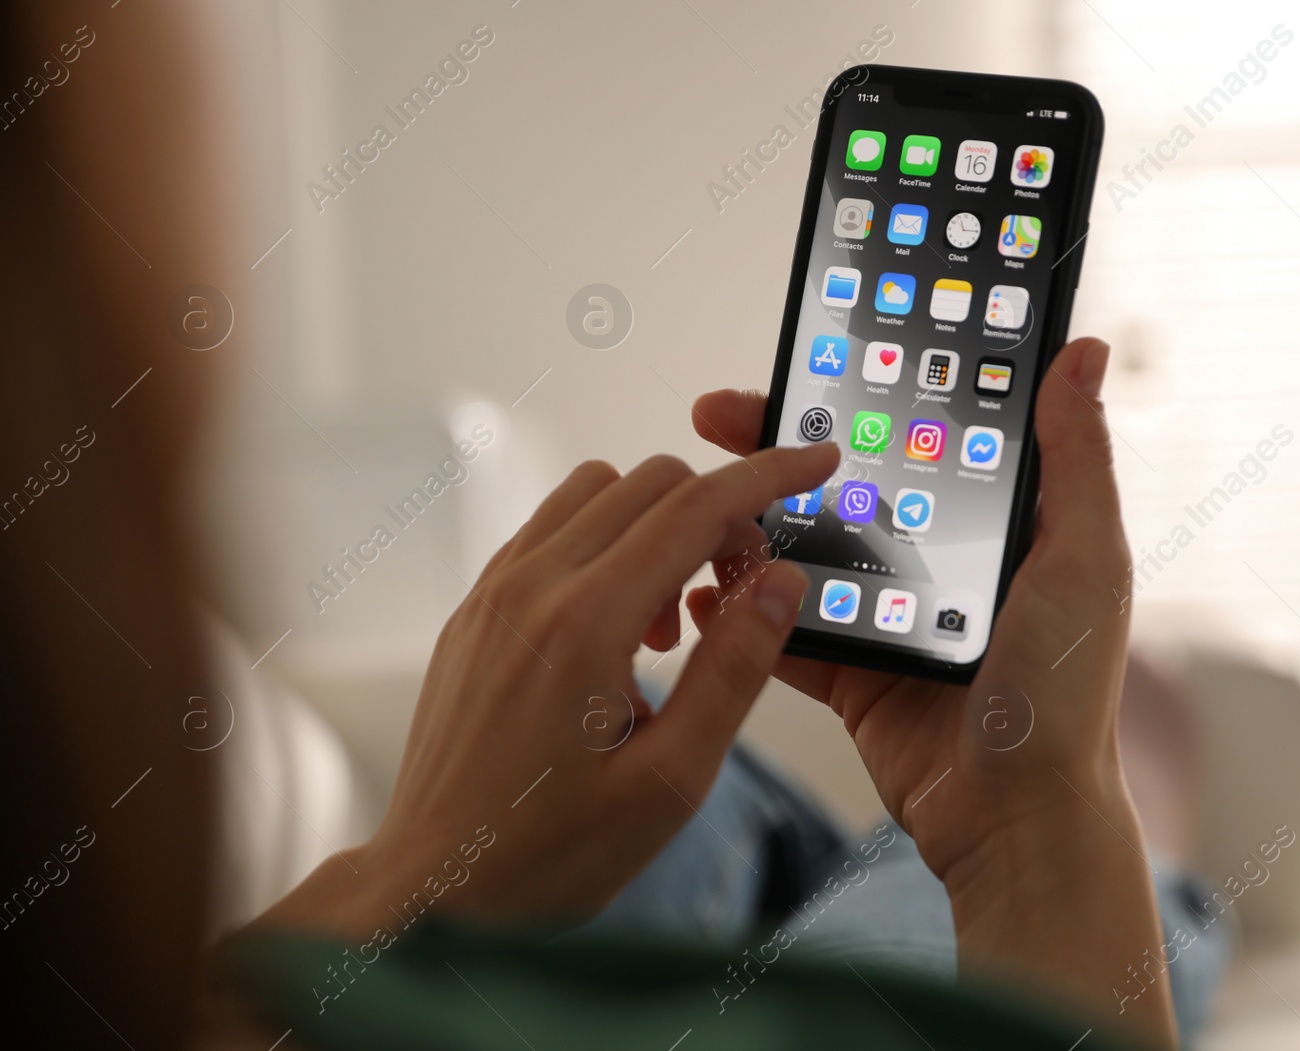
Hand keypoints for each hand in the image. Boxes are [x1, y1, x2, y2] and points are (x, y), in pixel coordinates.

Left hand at [256, 442, 839, 934]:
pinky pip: (552, 530)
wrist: (437, 888)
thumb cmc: (548, 852)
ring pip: (596, 492)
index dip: (768, 476)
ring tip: (671, 623)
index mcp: (584, 622)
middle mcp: (531, 587)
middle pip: (649, 482)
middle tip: (743, 590)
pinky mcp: (476, 609)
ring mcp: (494, 592)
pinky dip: (606, 545)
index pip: (696, 508)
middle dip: (718, 511)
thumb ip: (734, 670)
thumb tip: (779, 583)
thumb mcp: (670, 780)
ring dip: (657, 525)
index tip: (813, 461)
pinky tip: (620, 630)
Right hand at [689, 339, 1175, 1046]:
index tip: (799, 363)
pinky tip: (704, 587)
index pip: (907, 436)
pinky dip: (740, 610)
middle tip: (713, 420)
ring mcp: (885, 614)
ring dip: (744, 523)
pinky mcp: (849, 671)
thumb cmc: (1065, 694)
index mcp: (988, 523)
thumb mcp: (1081, 560)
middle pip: (837, 484)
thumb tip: (1083, 353)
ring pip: (798, 551)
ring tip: (696, 502)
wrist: (1015, 820)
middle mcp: (933, 558)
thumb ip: (1073, 458)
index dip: (852, 395)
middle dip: (771, 450)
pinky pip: (782, 629)